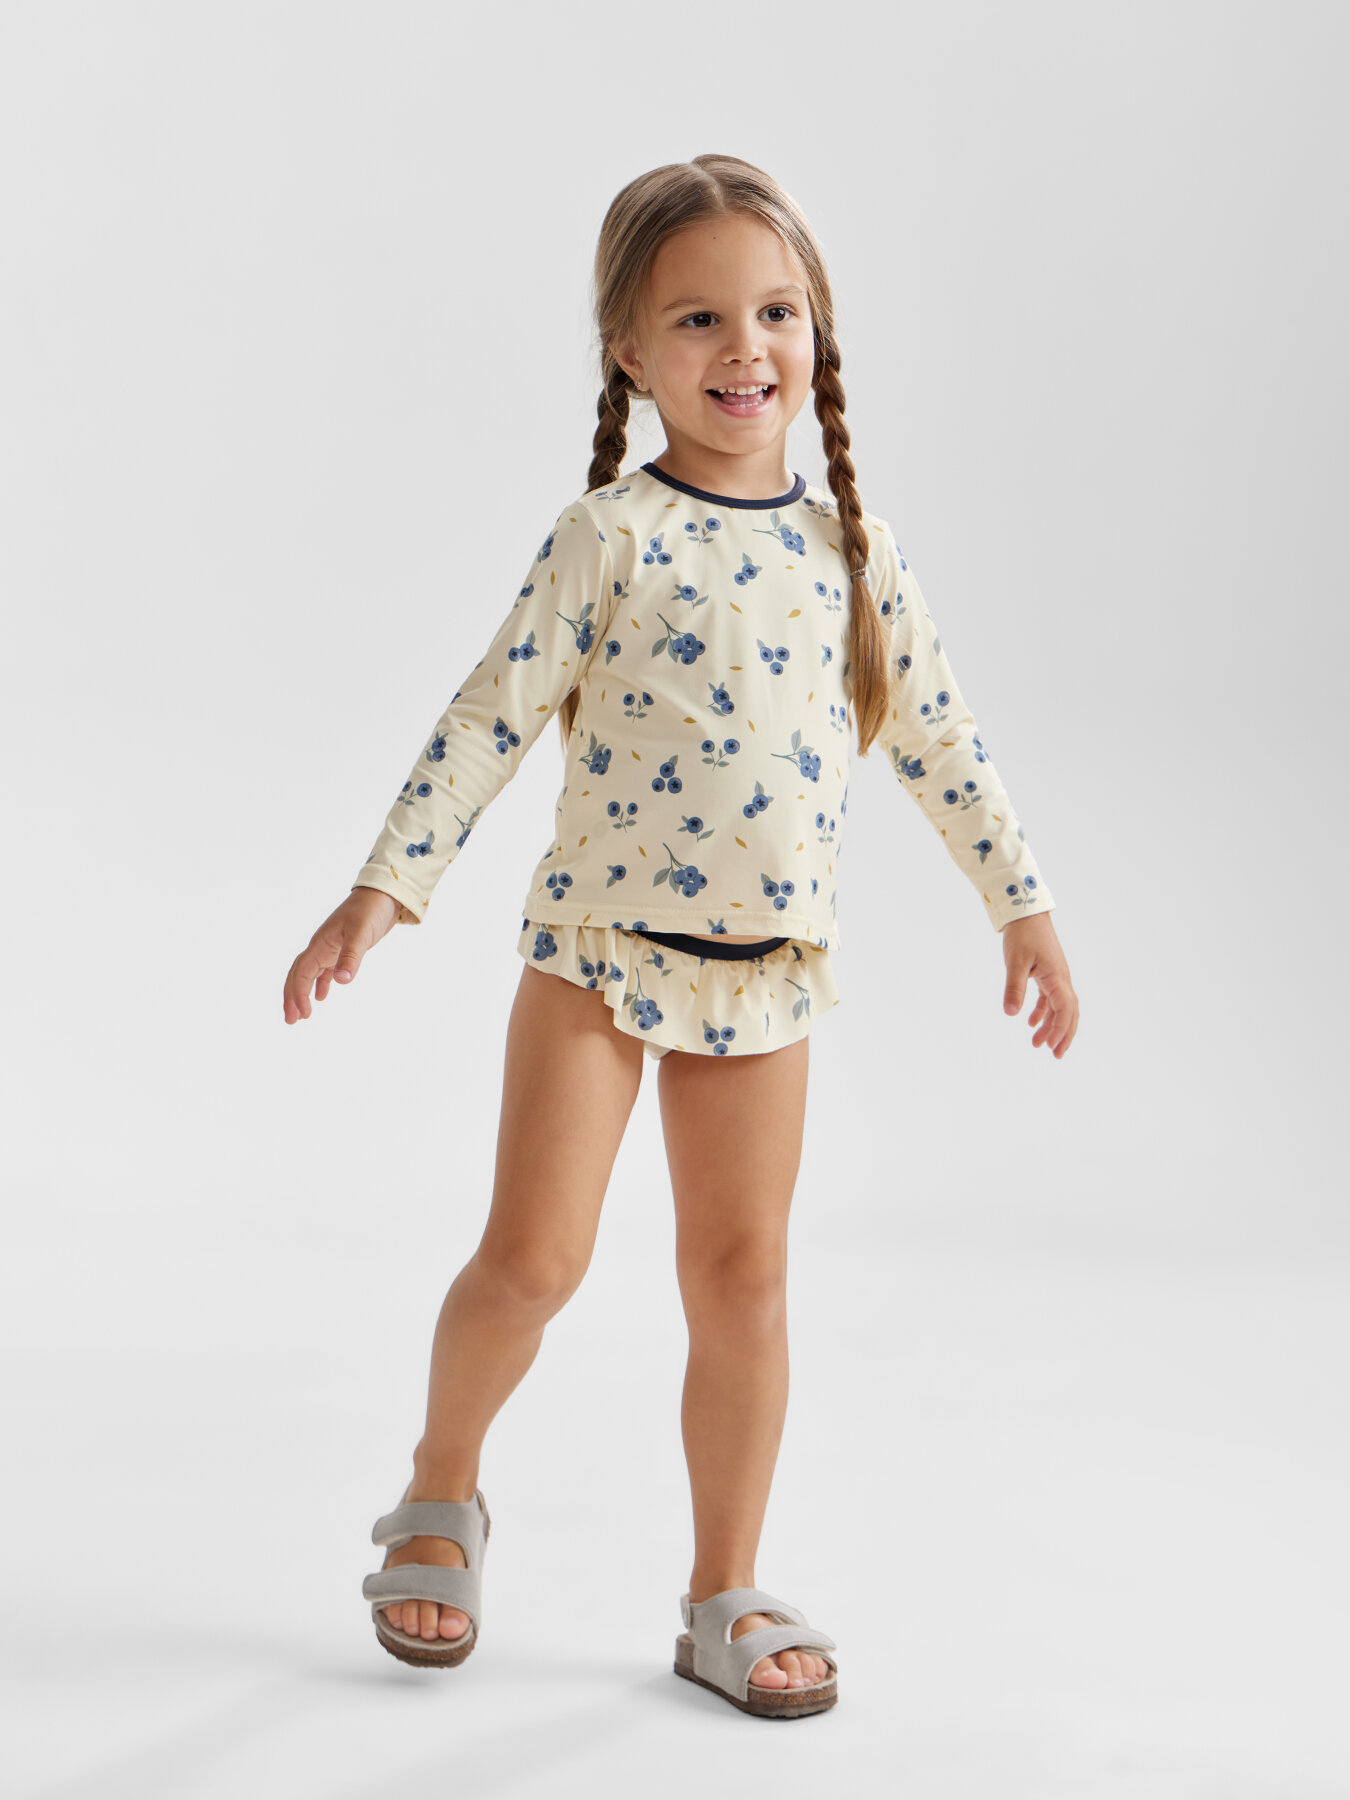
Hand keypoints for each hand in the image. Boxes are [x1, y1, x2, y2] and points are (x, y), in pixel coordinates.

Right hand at [283, 888, 400, 1023]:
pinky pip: (324, 969)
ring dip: (303, 993)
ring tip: (302, 1014)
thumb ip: (351, 956)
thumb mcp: (361, 933)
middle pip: (298, 974)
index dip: (298, 993)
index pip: (301, 971)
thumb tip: (342, 981)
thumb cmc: (370, 910)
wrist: (382, 895)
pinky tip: (322, 996)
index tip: (302, 1014)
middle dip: (292, 997)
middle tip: (291, 1020)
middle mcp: (321, 946)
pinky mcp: (341, 949)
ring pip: (309, 973)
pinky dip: (321, 983)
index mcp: (320, 943)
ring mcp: (330, 947)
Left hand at [1001, 914, 1077, 1057]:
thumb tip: (1010, 1013)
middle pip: (1069, 1012)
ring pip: (1059, 1006)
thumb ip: (1014, 988)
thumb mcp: (1015, 963)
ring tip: (1038, 1043)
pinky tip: (1031, 1022)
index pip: (1065, 1010)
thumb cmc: (1022, 935)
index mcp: (1057, 978)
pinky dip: (1043, 1011)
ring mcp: (1055, 976)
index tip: (1053, 1048)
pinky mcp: (1047, 972)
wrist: (1026, 913)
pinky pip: (1050, 997)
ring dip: (1052, 1025)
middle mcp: (1061, 979)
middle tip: (1055, 1054)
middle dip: (1064, 1034)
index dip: (1061, 1031)